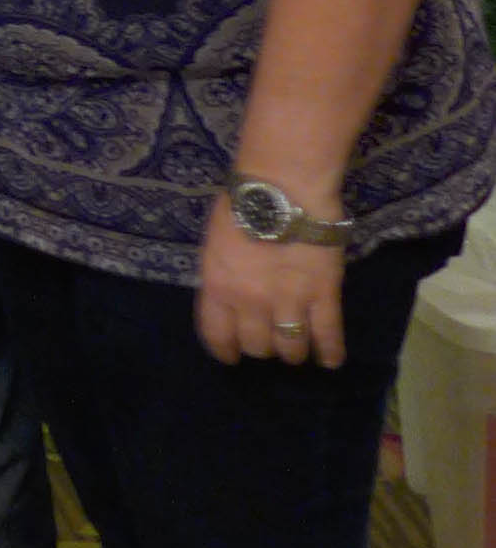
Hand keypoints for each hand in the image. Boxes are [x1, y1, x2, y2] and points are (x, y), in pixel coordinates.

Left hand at [194, 193, 345, 368]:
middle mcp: (250, 302)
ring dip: (293, 352)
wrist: (284, 187)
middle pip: (257, 345)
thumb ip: (222, 274)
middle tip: (269, 341)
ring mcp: (289, 302)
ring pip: (291, 347)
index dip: (226, 351)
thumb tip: (230, 294)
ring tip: (297, 350)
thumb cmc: (243, 204)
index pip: (217, 335)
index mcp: (217, 286)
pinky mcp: (324, 295)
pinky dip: (331, 352)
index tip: (232, 358)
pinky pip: (328, 335)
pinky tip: (331, 361)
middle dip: (262, 347)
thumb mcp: (215, 243)